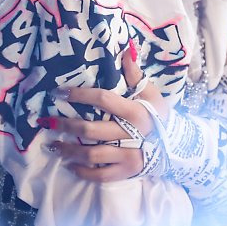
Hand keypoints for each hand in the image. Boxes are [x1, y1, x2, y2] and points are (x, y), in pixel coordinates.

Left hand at [40, 40, 168, 182]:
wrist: (178, 148)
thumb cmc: (159, 116)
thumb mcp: (151, 93)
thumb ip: (135, 75)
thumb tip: (125, 50)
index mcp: (136, 112)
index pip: (103, 99)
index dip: (79, 94)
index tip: (59, 92)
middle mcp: (131, 135)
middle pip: (91, 130)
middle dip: (66, 125)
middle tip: (48, 122)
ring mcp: (128, 156)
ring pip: (92, 154)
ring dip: (69, 150)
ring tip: (52, 146)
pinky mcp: (126, 172)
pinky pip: (100, 175)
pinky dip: (83, 172)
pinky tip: (69, 165)